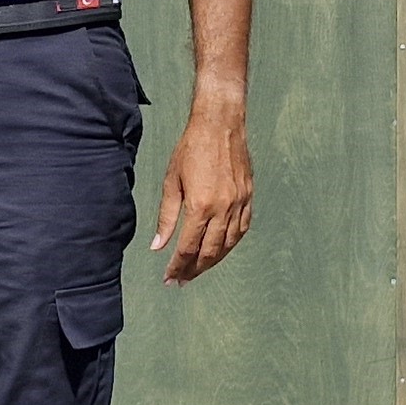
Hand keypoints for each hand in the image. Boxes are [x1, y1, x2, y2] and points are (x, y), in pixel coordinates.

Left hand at [149, 98, 254, 282]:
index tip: (170, 278)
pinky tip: (221, 248)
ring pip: (228, 244)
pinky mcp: (248, 197)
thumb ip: (166, 217)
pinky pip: (242, 229)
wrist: (220, 124)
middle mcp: (223, 209)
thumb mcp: (171, 182)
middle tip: (182, 280)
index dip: (177, 266)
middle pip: (209, 252)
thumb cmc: (192, 149)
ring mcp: (239, 203)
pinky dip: (231, 243)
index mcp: (200, 206)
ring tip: (199, 268)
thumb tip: (157, 246)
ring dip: (213, 261)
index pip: (188, 247)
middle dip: (194, 269)